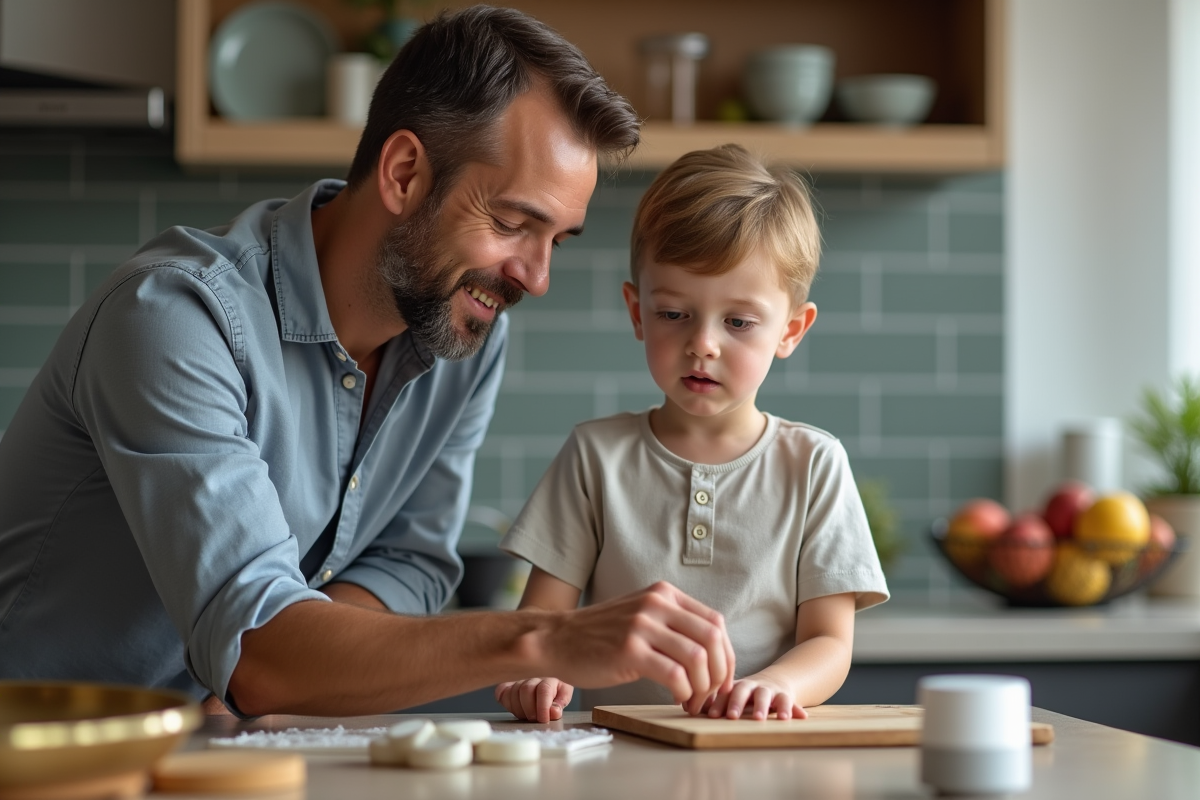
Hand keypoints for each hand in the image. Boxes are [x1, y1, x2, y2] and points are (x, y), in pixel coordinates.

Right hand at [495, 678, 572, 722]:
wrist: (550, 691)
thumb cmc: (557, 696)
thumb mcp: (564, 699)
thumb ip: (560, 705)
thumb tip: (554, 712)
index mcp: (550, 680)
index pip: (543, 690)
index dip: (543, 706)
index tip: (543, 719)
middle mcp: (534, 679)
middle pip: (526, 689)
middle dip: (529, 709)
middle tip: (534, 719)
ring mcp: (520, 682)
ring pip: (513, 692)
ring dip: (519, 709)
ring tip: (527, 717)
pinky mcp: (509, 687)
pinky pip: (502, 692)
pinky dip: (506, 702)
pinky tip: (514, 708)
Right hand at [540, 582, 734, 715]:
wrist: (557, 639)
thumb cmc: (601, 635)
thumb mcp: (641, 615)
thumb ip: (673, 623)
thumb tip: (712, 653)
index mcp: (664, 594)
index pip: (715, 623)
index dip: (726, 655)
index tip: (722, 679)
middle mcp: (656, 603)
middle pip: (712, 640)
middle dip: (719, 674)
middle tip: (711, 695)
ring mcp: (642, 625)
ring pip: (697, 659)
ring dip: (703, 687)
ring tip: (693, 700)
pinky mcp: (629, 650)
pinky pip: (675, 675)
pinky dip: (684, 692)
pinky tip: (677, 699)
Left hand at [702, 674, 807, 720]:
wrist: (775, 681)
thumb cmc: (745, 692)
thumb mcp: (730, 693)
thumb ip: (713, 700)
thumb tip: (686, 705)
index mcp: (735, 685)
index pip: (724, 692)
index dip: (718, 702)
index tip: (712, 715)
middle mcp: (751, 685)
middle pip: (743, 691)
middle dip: (737, 703)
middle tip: (732, 717)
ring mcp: (769, 689)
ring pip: (766, 696)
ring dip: (762, 707)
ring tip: (759, 719)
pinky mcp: (785, 695)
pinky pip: (788, 701)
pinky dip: (790, 709)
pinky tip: (790, 718)